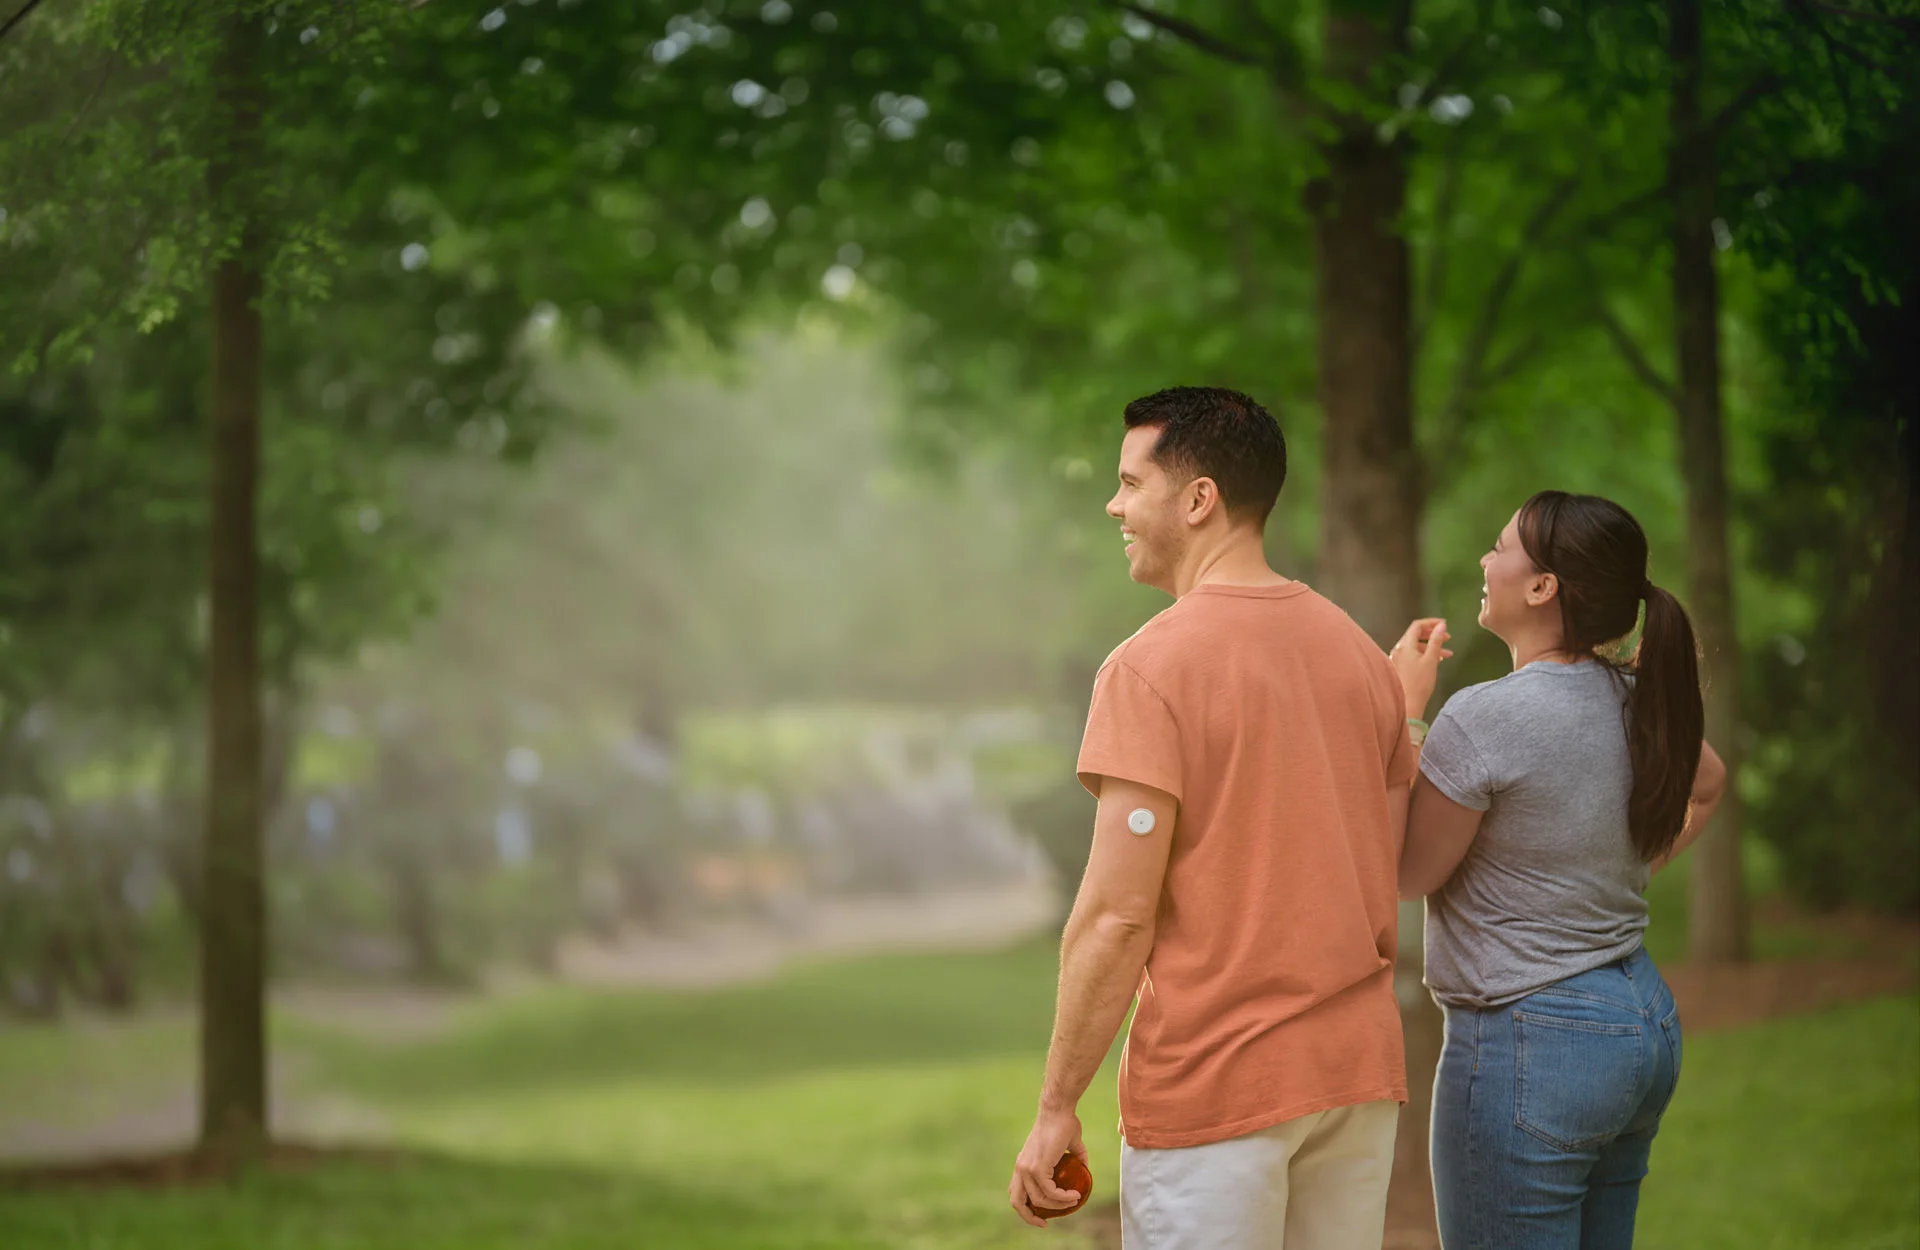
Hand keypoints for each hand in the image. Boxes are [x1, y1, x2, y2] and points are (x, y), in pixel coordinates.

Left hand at [1008, 1107, 1086, 1227]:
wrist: (1059, 1110)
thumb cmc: (1064, 1123)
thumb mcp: (1069, 1145)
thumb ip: (1076, 1157)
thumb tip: (1085, 1168)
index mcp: (1022, 1164)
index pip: (1016, 1192)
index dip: (1026, 1208)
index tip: (1041, 1217)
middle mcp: (1020, 1168)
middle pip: (1017, 1203)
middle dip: (1030, 1218)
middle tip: (1045, 1224)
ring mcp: (1026, 1168)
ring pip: (1040, 1200)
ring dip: (1059, 1206)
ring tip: (1074, 1200)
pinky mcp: (1037, 1167)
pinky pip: (1050, 1192)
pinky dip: (1063, 1198)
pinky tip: (1074, 1196)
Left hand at [1389, 617, 1452, 720]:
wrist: (1408, 704)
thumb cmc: (1419, 683)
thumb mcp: (1431, 659)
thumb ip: (1436, 641)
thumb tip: (1441, 625)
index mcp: (1404, 645)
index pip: (1417, 625)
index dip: (1431, 622)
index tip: (1444, 624)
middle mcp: (1398, 649)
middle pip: (1416, 635)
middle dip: (1433, 635)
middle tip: (1447, 638)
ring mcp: (1397, 658)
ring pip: (1416, 646)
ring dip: (1431, 647)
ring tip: (1447, 654)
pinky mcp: (1399, 667)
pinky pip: (1412, 655)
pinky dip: (1424, 654)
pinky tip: (1436, 661)